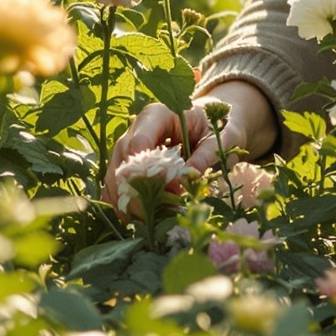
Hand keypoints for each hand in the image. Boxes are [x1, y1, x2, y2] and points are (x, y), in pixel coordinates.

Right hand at [102, 78, 275, 204]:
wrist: (209, 127)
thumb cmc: (215, 127)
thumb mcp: (220, 136)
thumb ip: (208, 152)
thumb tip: (191, 173)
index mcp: (159, 114)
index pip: (140, 137)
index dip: (145, 163)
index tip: (163, 185)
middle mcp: (137, 130)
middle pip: (123, 158)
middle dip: (136, 188)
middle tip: (154, 211)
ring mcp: (129, 149)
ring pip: (115, 175)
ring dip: (127, 200)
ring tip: (146, 221)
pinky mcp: (128, 167)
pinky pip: (115, 186)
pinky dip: (123, 204)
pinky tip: (134, 221)